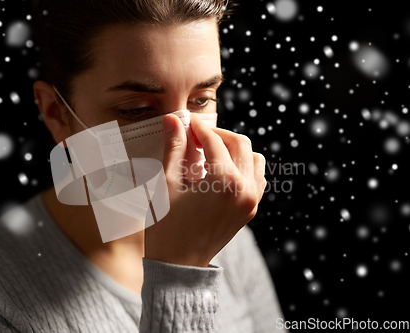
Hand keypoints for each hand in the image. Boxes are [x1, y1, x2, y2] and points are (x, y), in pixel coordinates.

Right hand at [144, 113, 265, 266]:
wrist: (178, 266)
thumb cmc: (167, 228)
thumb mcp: (167, 185)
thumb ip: (174, 148)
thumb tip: (173, 120)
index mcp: (224, 182)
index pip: (214, 141)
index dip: (197, 128)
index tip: (185, 122)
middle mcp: (245, 190)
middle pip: (239, 143)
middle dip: (217, 134)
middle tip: (195, 136)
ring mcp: (251, 201)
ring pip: (253, 158)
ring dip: (233, 149)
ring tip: (208, 153)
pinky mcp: (250, 210)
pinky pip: (256, 178)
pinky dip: (243, 167)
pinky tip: (221, 170)